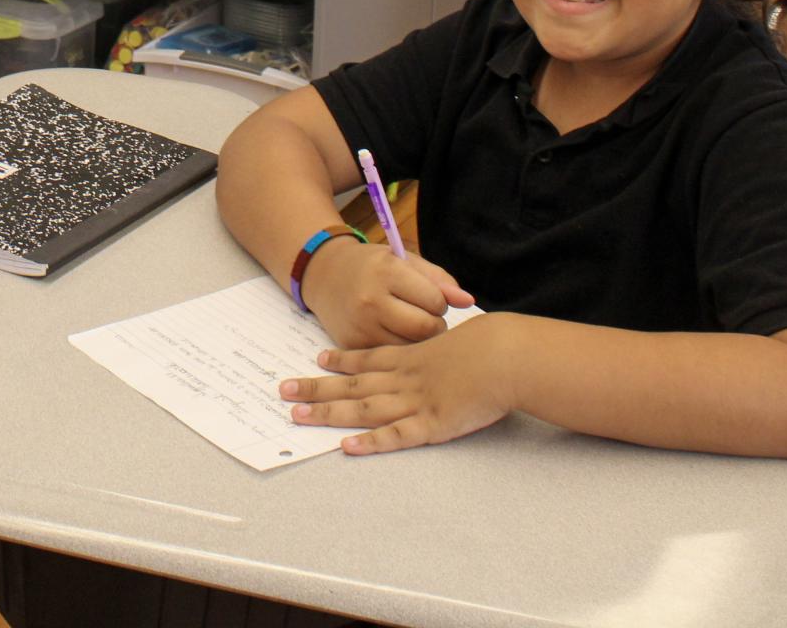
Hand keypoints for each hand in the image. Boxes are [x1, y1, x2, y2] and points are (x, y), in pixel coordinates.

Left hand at [280, 311, 515, 453]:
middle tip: (283, 391)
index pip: (368, 359)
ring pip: (362, 408)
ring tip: (298, 416)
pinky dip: (371, 443)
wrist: (503, 355)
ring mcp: (415, 402)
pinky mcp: (432, 426)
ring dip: (328, 413)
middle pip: (352, 384)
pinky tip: (347, 448)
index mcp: (410, 358)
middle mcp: (404, 379)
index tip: (318, 359)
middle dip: (316, 388)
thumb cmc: (488, 346)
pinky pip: (395, 436)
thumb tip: (443, 349)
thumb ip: (440, 349)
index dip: (341, 361)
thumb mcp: (456, 340)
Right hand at [302, 237, 473, 347]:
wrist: (324, 274)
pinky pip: (391, 358)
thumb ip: (438, 280)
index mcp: (387, 272)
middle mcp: (371, 300)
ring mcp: (360, 325)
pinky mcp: (352, 345)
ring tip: (406, 324)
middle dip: (433, 324)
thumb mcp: (403, 261)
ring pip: (412, 349)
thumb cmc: (372, 266)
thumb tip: (468, 301)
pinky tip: (391, 334)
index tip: (428, 297)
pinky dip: (398, 351)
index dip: (438, 301)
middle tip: (422, 314)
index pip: (435, 301)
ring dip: (417, 341)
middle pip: (426, 329)